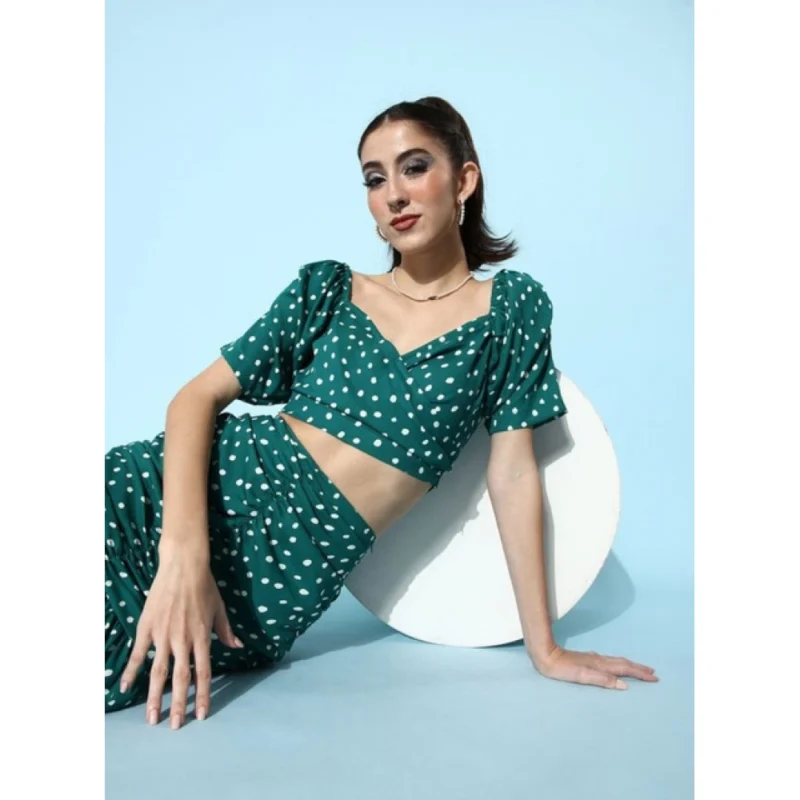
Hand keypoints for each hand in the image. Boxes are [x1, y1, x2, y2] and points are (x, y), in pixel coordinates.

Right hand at [120, 548, 242, 727]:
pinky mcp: (147, 627)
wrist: (184, 565)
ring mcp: (163, 635)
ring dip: (154, 697)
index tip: (200, 715)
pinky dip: (131, 671)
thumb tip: (237, 646)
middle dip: (177, 705)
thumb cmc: (204, 586)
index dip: (203, 696)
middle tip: (173, 727)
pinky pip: (138, 654)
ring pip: (158, 672)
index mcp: (202, 637)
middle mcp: (183, 640)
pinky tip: (125, 688)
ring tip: (151, 717)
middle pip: (180, 679)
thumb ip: (225, 630)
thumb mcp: (220, 608)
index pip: (204, 673)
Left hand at [530, 644, 658, 689]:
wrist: (546, 656)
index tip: (654, 677)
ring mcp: (593, 659)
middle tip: (653, 673)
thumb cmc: (562, 669)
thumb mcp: (582, 676)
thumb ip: (603, 679)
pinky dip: (619, 665)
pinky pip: (609, 662)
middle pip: (623, 663)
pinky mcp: (587, 660)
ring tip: (640, 670)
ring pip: (617, 662)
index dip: (639, 673)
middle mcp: (599, 660)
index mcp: (600, 664)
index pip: (625, 668)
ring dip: (630, 666)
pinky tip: (616, 667)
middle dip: (639, 669)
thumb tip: (624, 685)